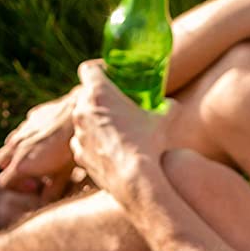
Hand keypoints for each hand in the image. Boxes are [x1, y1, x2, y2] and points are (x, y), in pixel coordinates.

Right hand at [0, 91, 78, 201]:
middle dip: (11, 168)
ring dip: (19, 151)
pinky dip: (31, 136)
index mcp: (21, 164)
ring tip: (40, 156)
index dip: (18, 187)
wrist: (80, 113)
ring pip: (10, 142)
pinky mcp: (33, 116)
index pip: (4, 181)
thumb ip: (52, 191)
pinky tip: (51, 138)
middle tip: (34, 173)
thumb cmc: (72, 149)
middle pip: (0, 161)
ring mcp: (23, 128)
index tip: (37, 186)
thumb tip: (45, 201)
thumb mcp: (64, 175)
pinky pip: (25, 128)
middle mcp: (16, 145)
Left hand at [69, 60, 166, 203]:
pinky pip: (83, 144)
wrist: (136, 181)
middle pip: (86, 96)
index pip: (88, 69)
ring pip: (83, 121)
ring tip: (115, 131)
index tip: (110, 77)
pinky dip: (93, 144)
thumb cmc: (148, 145)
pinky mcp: (79, 156)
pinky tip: (111, 151)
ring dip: (95, 123)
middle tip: (117, 105)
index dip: (99, 70)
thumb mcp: (164, 121)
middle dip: (100, 100)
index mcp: (99, 93)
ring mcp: (78, 135)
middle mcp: (82, 111)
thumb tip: (172, 106)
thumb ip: (167, 107)